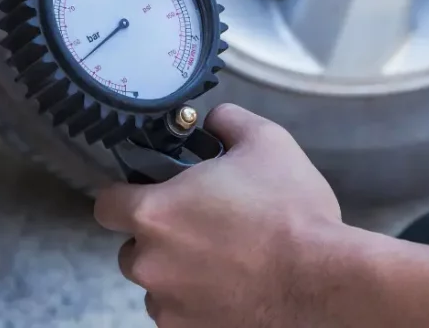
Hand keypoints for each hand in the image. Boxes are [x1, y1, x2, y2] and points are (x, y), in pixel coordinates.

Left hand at [94, 104, 341, 327]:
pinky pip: (177, 312)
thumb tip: (214, 120)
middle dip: (158, 235)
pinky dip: (195, 301)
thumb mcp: (266, 142)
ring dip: (176, 270)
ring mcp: (166, 303)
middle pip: (132, 246)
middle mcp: (149, 262)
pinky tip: (230, 285)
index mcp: (155, 212)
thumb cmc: (291, 211)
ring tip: (222, 258)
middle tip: (201, 223)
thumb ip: (228, 121)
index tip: (150, 192)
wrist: (323, 280)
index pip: (105, 204)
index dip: (125, 195)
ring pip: (156, 282)